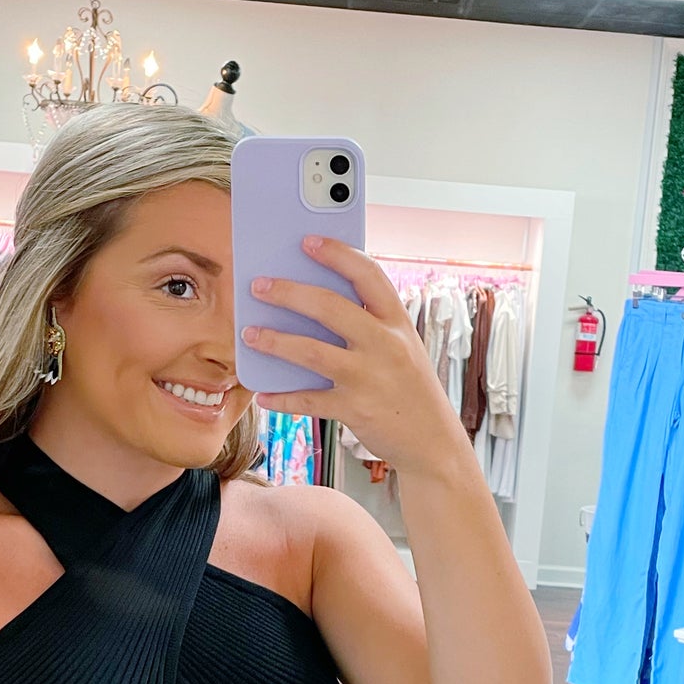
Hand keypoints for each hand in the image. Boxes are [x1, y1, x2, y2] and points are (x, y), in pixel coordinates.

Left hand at [241, 234, 466, 475]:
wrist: (433, 442)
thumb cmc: (409, 389)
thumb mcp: (402, 348)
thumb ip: (368, 326)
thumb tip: (311, 306)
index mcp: (398, 322)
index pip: (369, 275)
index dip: (338, 254)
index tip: (308, 241)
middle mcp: (386, 344)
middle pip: (331, 307)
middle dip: (289, 293)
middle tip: (258, 286)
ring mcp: (370, 377)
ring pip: (312, 352)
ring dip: (275, 341)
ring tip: (249, 333)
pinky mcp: (356, 409)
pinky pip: (309, 400)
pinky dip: (282, 397)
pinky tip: (263, 393)